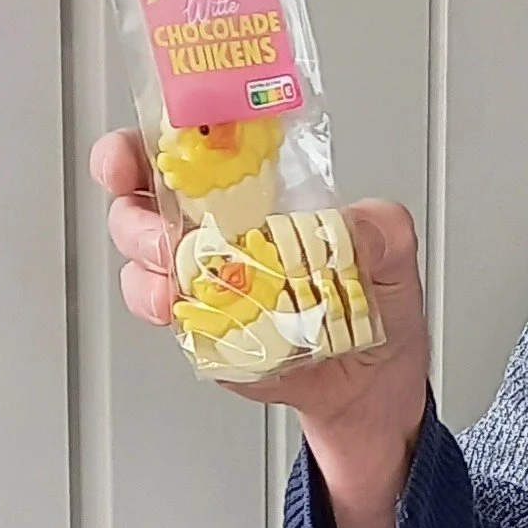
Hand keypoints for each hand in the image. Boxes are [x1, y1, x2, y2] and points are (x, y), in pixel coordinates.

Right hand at [90, 128, 429, 527]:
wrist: (370, 380)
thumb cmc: (373, 301)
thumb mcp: (393, 249)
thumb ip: (380, 227)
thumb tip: (351, 225)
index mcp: (254, 193)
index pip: (185, 151)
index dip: (143, 147)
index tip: (135, 153)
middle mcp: (215, 230)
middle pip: (140, 204)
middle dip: (134, 214)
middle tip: (164, 234)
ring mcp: (202, 280)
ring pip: (140, 263)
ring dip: (146, 270)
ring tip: (177, 282)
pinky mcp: (199, 327)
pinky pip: (163, 316)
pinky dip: (165, 313)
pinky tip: (185, 313)